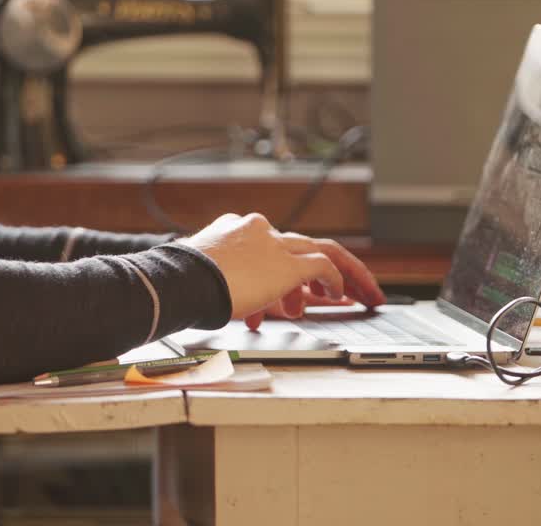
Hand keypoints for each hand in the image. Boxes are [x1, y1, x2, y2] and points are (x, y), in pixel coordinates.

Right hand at [179, 213, 385, 329]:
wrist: (181, 281)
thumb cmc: (183, 284)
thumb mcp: (208, 278)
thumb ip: (231, 284)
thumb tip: (249, 308)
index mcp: (237, 231)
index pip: (274, 246)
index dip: (290, 268)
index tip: (300, 283)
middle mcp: (260, 231)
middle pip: (305, 244)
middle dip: (331, 267)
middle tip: (349, 286)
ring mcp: (275, 245)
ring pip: (324, 251)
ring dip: (345, 274)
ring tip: (359, 294)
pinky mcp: (287, 263)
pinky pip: (324, 268)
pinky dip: (336, 281)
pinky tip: (340, 296)